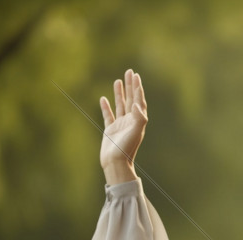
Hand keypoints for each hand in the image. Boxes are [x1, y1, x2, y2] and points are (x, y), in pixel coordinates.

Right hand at [99, 69, 146, 184]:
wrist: (115, 163)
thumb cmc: (126, 149)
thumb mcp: (135, 132)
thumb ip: (139, 117)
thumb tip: (137, 103)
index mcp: (138, 120)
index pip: (138, 100)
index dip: (137, 88)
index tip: (135, 75)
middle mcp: (130, 121)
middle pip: (130, 99)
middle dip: (130, 86)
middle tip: (129, 72)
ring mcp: (120, 125)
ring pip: (120, 105)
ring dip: (119, 93)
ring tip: (118, 81)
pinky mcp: (110, 130)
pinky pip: (108, 115)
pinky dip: (106, 107)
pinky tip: (103, 99)